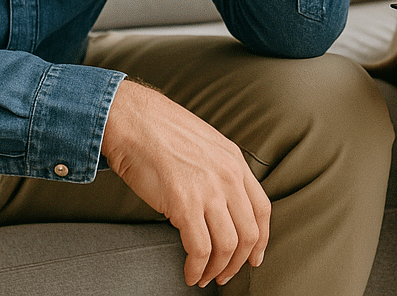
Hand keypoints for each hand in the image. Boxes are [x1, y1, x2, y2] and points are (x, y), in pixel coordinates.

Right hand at [102, 80, 269, 287]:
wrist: (133, 120)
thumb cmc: (162, 131)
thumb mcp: (206, 144)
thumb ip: (220, 171)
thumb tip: (222, 204)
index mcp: (235, 160)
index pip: (263, 209)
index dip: (261, 240)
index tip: (254, 257)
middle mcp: (228, 175)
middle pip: (249, 232)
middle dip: (238, 262)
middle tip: (225, 274)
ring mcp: (208, 189)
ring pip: (228, 245)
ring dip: (217, 269)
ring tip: (204, 276)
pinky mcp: (184, 203)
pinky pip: (200, 249)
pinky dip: (197, 268)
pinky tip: (189, 272)